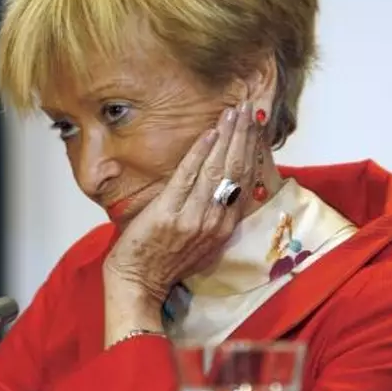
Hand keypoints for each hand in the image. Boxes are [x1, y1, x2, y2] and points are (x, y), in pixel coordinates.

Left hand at [102, 101, 258, 342]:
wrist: (137, 283)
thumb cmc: (163, 261)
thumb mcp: (199, 241)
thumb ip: (211, 215)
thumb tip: (217, 186)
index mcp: (224, 227)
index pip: (244, 181)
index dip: (251, 150)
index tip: (254, 125)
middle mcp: (215, 221)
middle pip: (236, 170)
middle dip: (243, 136)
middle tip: (247, 108)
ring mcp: (192, 217)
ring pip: (217, 170)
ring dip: (226, 137)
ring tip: (232, 112)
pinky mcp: (168, 213)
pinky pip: (187, 176)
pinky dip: (199, 153)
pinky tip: (209, 133)